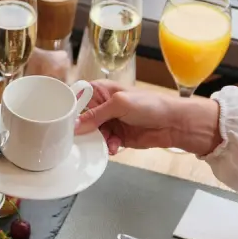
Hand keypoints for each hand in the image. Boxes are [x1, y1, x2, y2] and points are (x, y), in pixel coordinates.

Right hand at [75, 81, 222, 156]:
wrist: (173, 123)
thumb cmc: (150, 105)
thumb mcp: (120, 104)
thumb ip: (96, 114)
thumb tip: (76, 125)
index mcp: (100, 91)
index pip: (76, 99)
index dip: (69, 111)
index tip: (64, 123)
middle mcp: (102, 106)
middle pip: (80, 120)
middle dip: (83, 131)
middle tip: (85, 138)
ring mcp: (109, 122)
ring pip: (91, 135)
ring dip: (97, 141)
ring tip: (108, 142)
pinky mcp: (116, 137)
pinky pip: (103, 144)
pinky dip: (106, 147)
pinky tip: (114, 147)